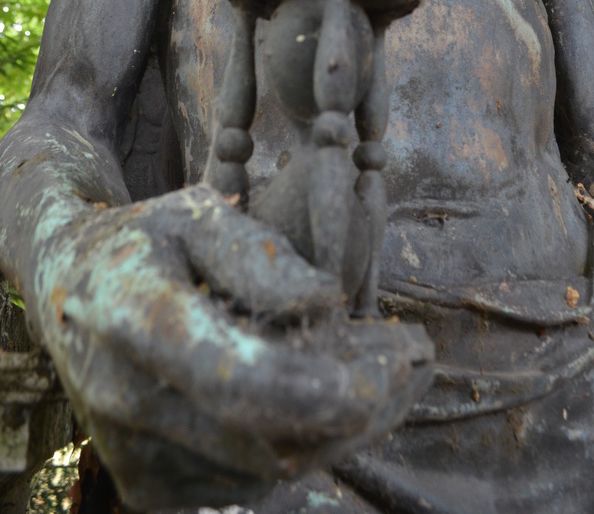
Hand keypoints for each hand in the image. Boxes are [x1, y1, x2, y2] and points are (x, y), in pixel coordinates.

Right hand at [30, 186, 431, 510]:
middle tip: (417, 355)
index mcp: (134, 317)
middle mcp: (127, 402)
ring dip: (349, 425)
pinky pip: (255, 481)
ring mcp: (136, 456)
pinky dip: (312, 444)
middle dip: (365, 402)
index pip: (240, 377)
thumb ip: (259, 258)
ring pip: (275, 467)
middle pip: (274, 436)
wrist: (70, 289)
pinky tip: (345, 396)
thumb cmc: (146, 240)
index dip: (328, 384)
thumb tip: (325, 308)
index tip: (403, 359)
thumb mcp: (198, 214)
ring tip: (395, 369)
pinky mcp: (153, 485)